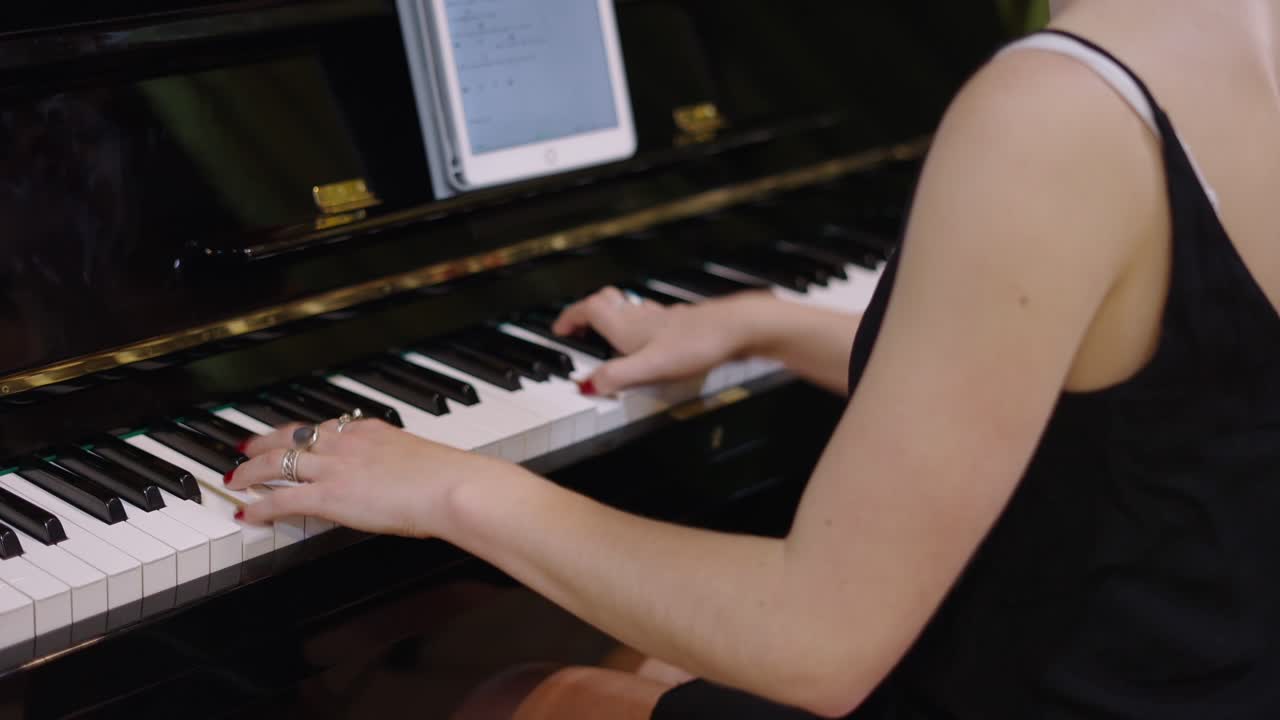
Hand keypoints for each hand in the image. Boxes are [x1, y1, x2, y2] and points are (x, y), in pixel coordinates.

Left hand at [225, 417, 524, 537]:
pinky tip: (246, 514)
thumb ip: (402, 466)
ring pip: (277, 462)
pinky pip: (282, 499)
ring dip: (250, 472)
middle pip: (291, 436)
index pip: (323, 426)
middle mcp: (346, 442)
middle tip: (243, 448)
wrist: (452, 487)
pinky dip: (258, 506)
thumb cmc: (449, 480)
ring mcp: (335, 467)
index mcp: (369, 431)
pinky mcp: (329, 496)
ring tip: (235, 480)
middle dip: (262, 442)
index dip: (298, 432)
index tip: (288, 436)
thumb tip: (403, 479)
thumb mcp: (421, 462)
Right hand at [552, 287, 767, 394]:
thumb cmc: (696, 343)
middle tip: (579, 327)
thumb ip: (616, 376)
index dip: (569, 317)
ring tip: (607, 334)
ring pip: (630, 308)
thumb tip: (585, 386)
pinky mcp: (681, 324)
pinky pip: (651, 320)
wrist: (737, 328)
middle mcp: (642, 316)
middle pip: (606, 302)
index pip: (587, 309)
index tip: (558, 328)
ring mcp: (663, 318)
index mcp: (627, 324)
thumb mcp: (649, 367)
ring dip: (613, 317)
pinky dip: (640, 326)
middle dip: (588, 311)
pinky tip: (651, 341)